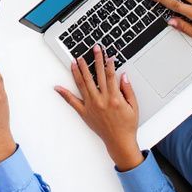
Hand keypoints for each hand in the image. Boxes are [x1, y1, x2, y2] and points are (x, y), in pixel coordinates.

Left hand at [55, 45, 141, 170]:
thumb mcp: (134, 107)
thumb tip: (123, 76)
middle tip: (93, 49)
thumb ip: (128, 90)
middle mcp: (101, 100)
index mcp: (114, 98)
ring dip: (79, 70)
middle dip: (94, 60)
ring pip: (83, 84)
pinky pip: (72, 102)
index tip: (107, 54)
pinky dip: (64, 93)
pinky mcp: (84, 112)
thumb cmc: (127, 125)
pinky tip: (58, 86)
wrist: (119, 142)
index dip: (109, 63)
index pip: (110, 75)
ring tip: (76, 60)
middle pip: (96, 75)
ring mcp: (91, 106)